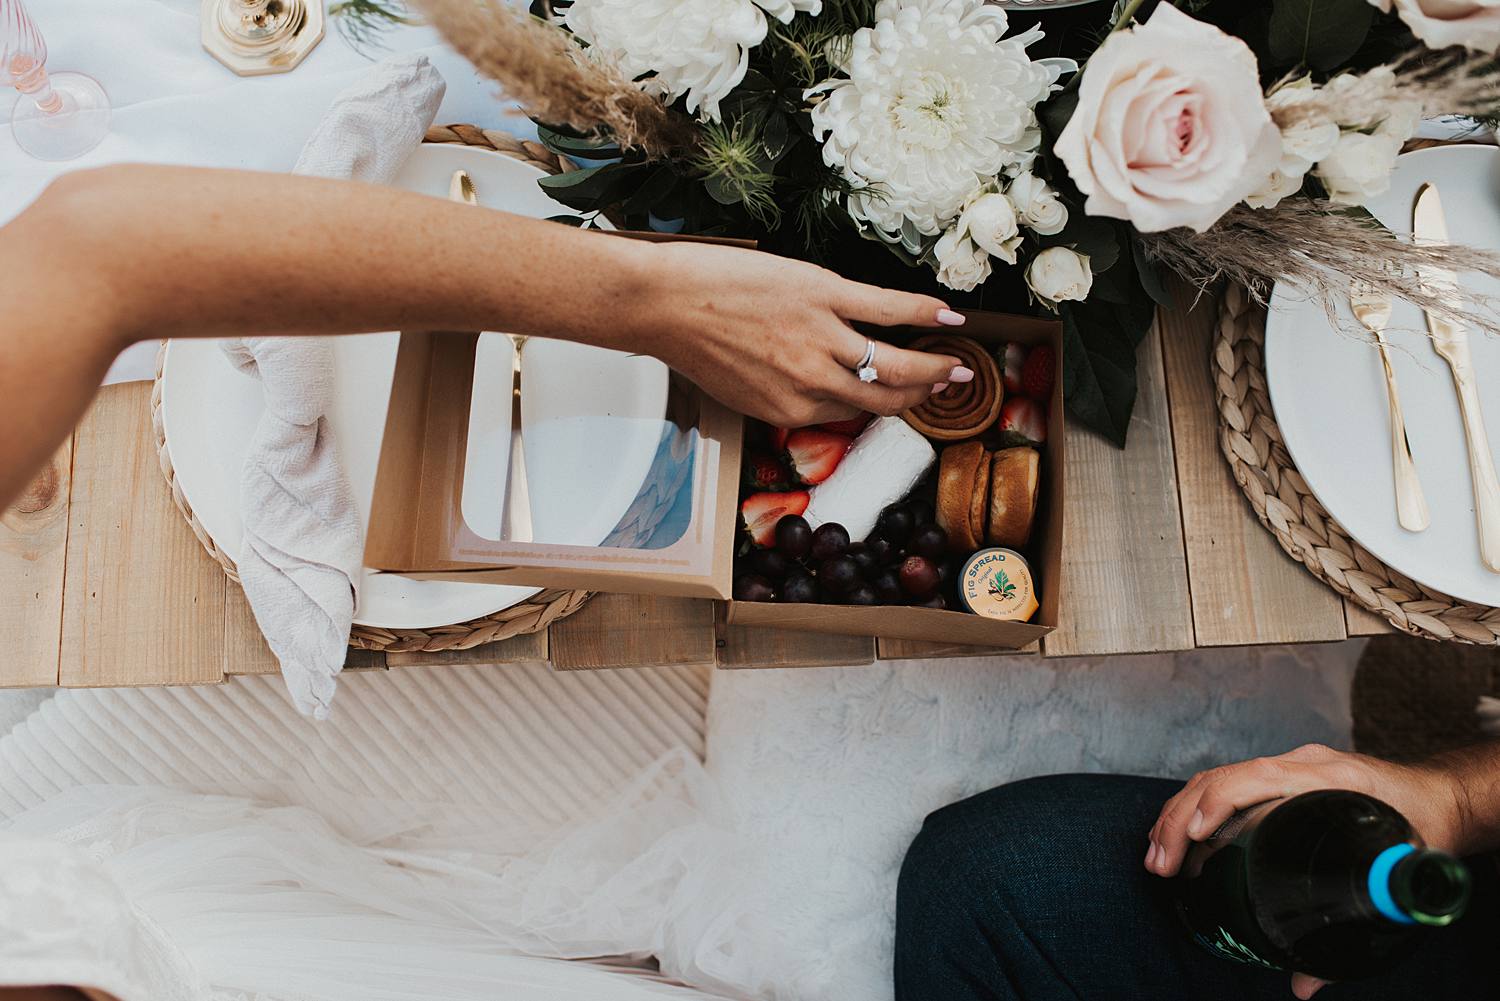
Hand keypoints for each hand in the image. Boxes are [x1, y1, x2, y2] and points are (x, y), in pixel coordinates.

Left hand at [632, 241, 971, 427]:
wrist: (665, 302)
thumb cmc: (692, 342)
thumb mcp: (738, 390)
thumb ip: (782, 395)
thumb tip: (817, 392)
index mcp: (791, 411)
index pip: (850, 415)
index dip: (880, 407)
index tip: (902, 398)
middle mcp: (813, 383)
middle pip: (883, 398)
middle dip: (920, 397)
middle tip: (946, 388)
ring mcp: (822, 340)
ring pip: (896, 363)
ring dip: (934, 366)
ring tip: (957, 365)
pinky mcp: (825, 296)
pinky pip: (888, 310)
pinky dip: (923, 314)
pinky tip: (949, 317)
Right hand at [1145, 744, 1466, 999]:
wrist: (1440, 798)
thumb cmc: (1424, 826)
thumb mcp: (1398, 871)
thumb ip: (1352, 927)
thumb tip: (1305, 982)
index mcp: (1329, 777)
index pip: (1256, 777)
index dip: (1218, 804)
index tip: (1193, 838)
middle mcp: (1300, 765)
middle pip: (1222, 778)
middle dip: (1179, 820)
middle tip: (1160, 864)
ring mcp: (1286, 767)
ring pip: (1214, 779)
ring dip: (1178, 817)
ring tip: (1158, 859)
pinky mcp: (1278, 777)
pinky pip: (1225, 785)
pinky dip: (1193, 811)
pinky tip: (1182, 842)